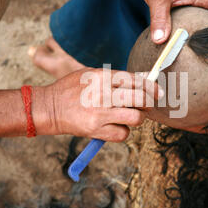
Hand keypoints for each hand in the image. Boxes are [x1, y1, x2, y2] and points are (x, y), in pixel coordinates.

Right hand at [39, 68, 161, 141]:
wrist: (49, 108)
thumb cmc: (71, 89)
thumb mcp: (91, 74)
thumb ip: (115, 77)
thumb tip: (142, 80)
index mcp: (102, 77)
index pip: (136, 81)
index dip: (151, 87)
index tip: (158, 92)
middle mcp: (103, 94)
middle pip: (140, 99)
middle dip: (148, 103)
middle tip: (146, 105)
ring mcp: (100, 114)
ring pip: (136, 118)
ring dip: (138, 118)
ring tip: (131, 116)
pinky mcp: (96, 130)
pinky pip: (123, 134)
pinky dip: (124, 131)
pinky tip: (117, 126)